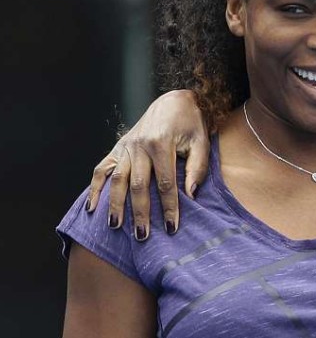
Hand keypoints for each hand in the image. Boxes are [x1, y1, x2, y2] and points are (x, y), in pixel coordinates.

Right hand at [86, 90, 208, 238]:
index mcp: (161, 143)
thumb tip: (191, 194)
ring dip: (115, 204)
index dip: (168, 207)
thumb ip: (197, 167)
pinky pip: (102, 169)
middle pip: (138, 185)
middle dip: (140, 212)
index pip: (165, 183)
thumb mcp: (201, 141)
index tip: (171, 227)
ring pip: (117, 180)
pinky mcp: (118, 148)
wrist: (173, 101)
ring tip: (116, 226)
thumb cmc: (191, 123)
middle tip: (142, 235)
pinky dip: (95, 188)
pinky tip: (92, 208)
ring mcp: (125, 147)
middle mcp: (139, 146)